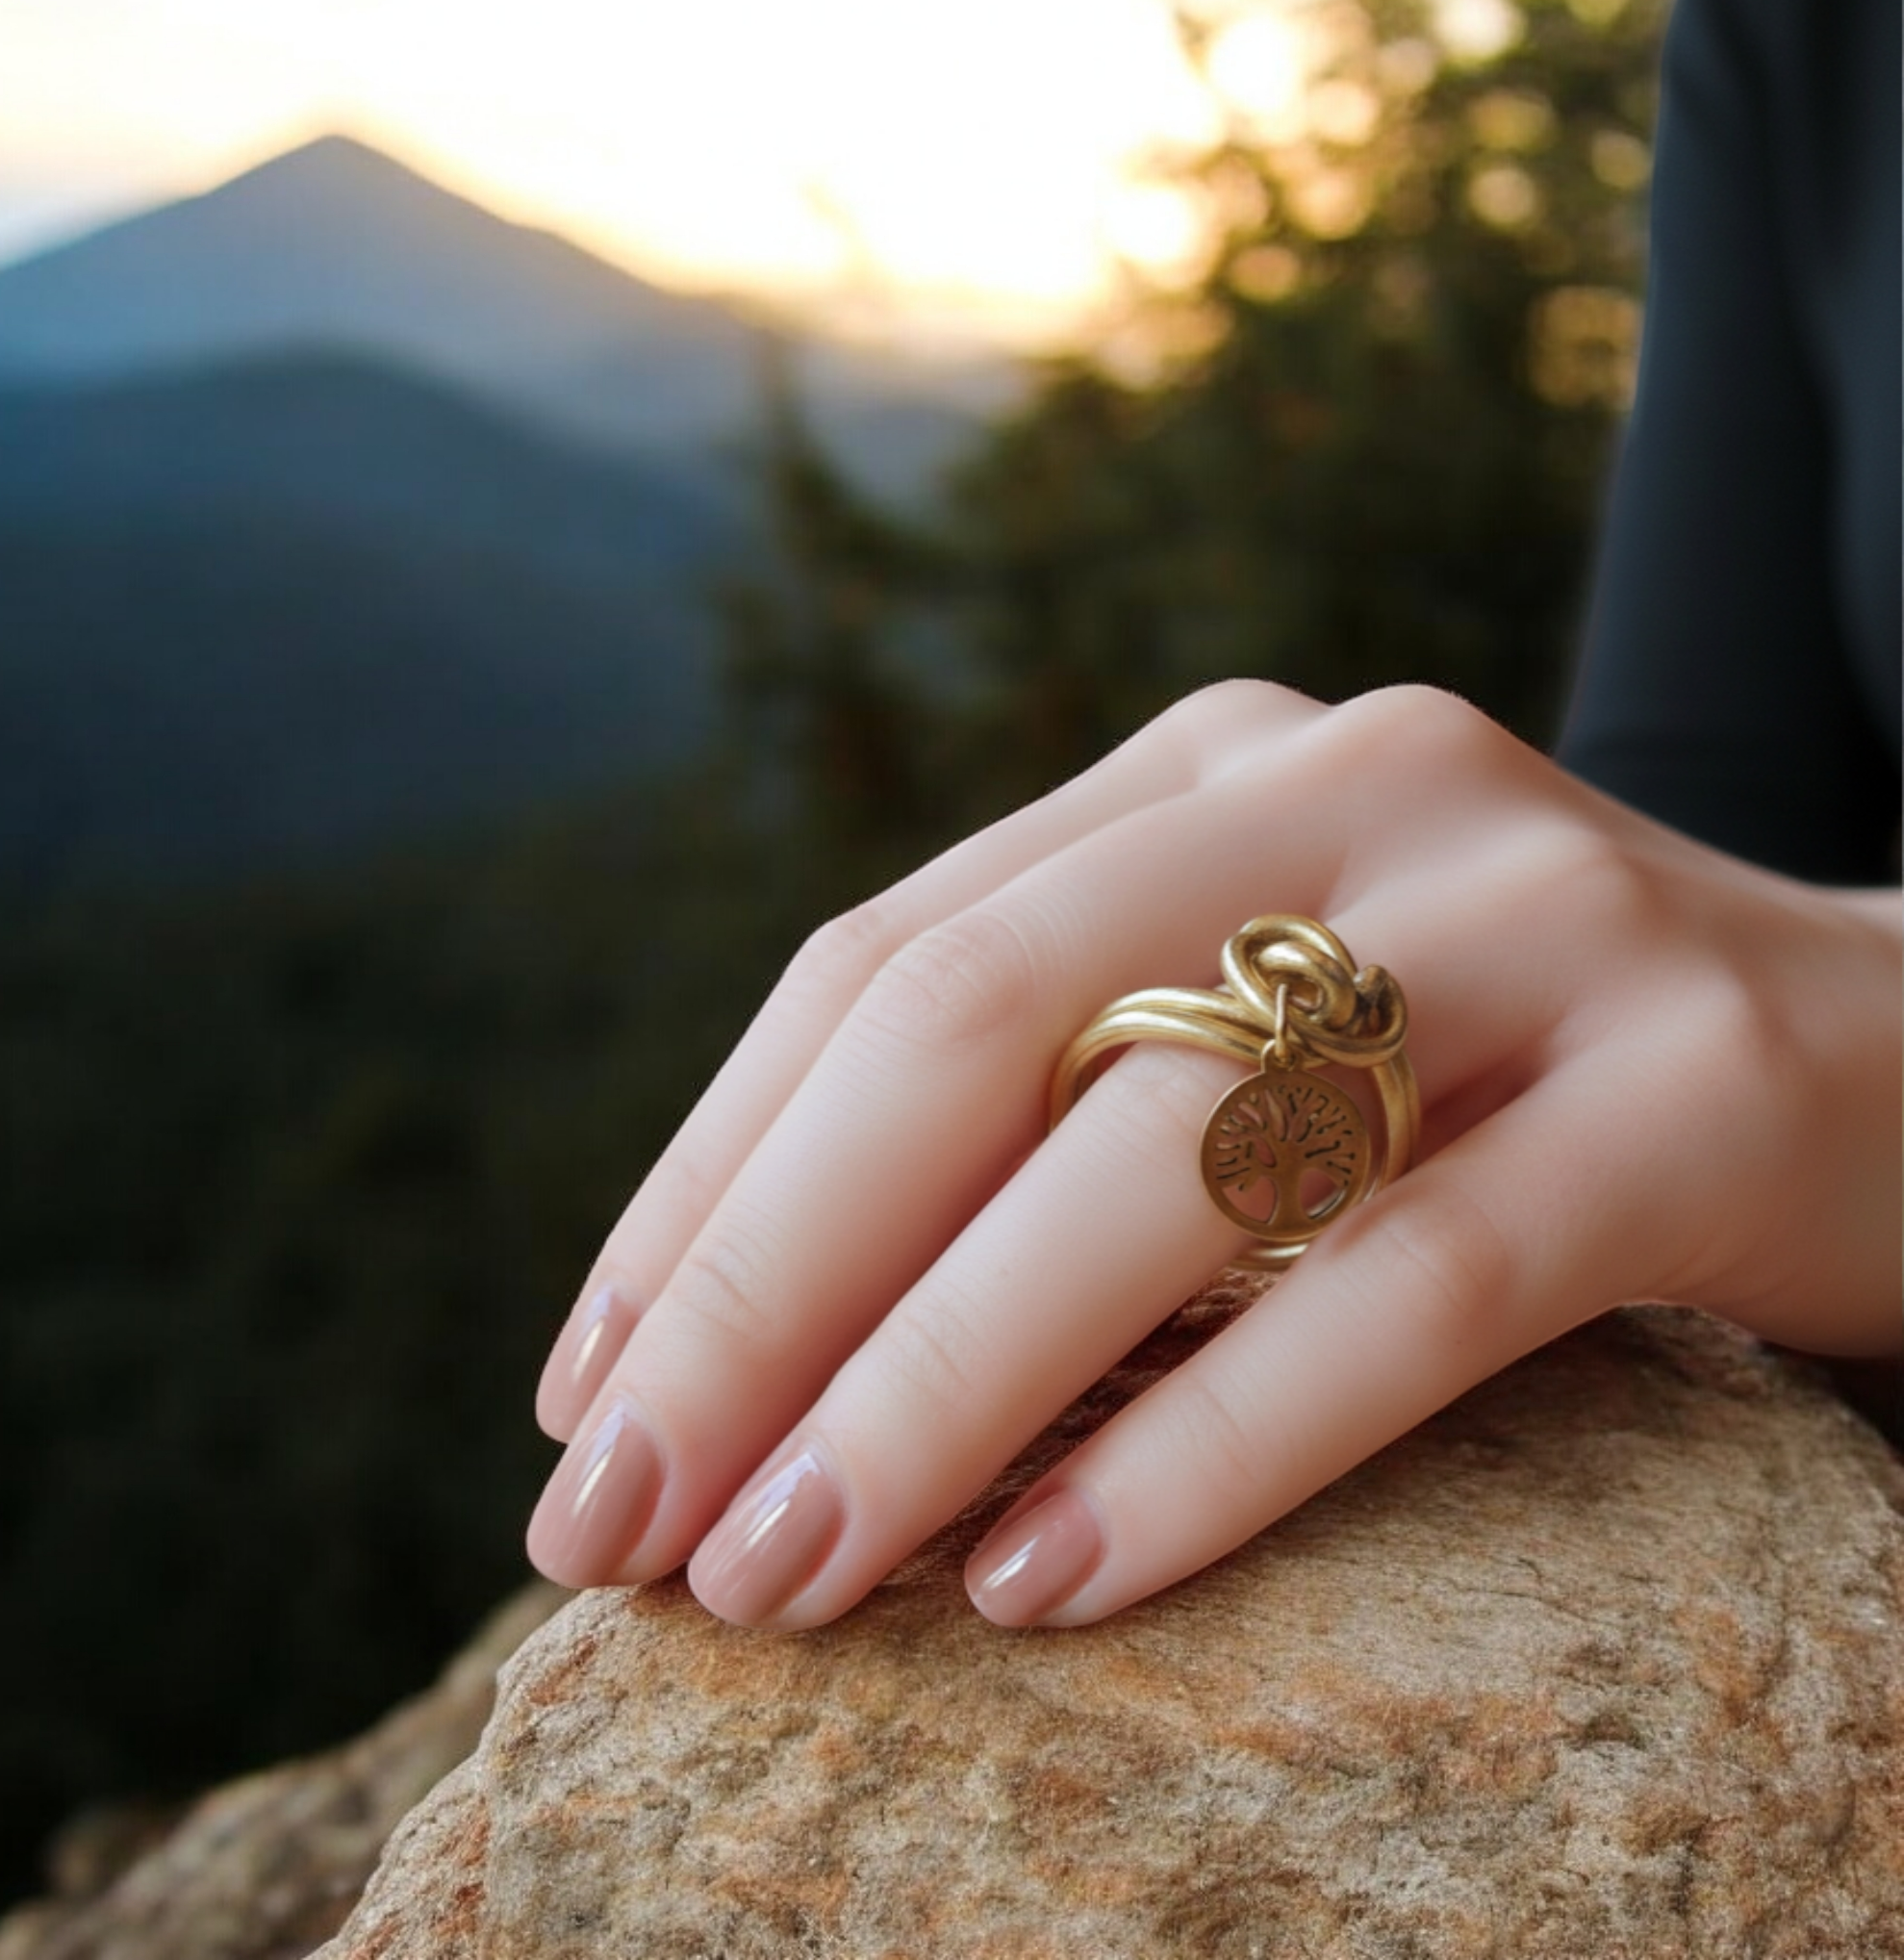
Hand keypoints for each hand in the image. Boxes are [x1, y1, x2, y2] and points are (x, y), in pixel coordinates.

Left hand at [525, 683, 1901, 1628]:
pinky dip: (1206, 1446)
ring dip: (932, 1389)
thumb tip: (747, 1342)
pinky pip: (1407, 1287)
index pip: (883, 966)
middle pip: (974, 1035)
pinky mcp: (1697, 1086)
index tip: (586, 1394)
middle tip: (618, 1524)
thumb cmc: (1508, 1084)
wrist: (1901, 1061)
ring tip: (779, 1581)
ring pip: (1166, 1160)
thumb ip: (1055, 1106)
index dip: (707, 1187)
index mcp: (1207, 771)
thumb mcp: (1258, 1035)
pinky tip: (1041, 1587)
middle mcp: (1351, 788)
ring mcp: (1539, 916)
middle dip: (761, 1293)